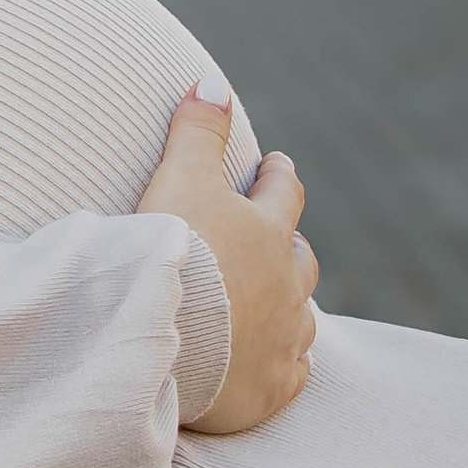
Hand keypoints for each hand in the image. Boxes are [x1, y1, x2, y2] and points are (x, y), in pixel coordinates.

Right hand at [136, 92, 318, 436]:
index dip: (279, 176)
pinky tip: (283, 361)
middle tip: (279, 238)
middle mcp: (287, 285)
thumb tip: (214, 80)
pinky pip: (293, 372)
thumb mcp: (180, 177)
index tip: (276, 165)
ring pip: (302, 315)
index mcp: (267, 232)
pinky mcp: (270, 387)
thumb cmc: (172, 252)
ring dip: (290, 304)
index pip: (285, 194)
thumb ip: (197, 130)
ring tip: (276, 300)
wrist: (165, 335)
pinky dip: (288, 362)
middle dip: (290, 245)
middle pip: (301, 259)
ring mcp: (284, 338)